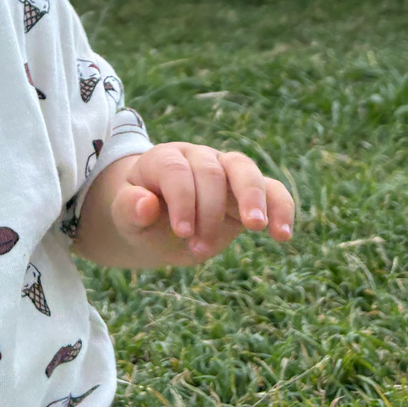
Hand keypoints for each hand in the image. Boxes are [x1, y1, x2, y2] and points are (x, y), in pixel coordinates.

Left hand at [85, 145, 293, 267]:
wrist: (158, 220)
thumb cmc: (140, 215)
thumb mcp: (124, 216)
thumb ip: (129, 209)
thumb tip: (146, 204)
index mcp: (164, 159)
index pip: (177, 170)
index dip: (182, 199)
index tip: (182, 233)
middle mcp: (197, 158)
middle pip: (212, 170)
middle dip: (209, 210)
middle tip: (201, 247)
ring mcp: (225, 171)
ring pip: (245, 170)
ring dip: (252, 198)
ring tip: (257, 228)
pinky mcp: (248, 191)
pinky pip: (272, 190)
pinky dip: (281, 208)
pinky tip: (283, 235)